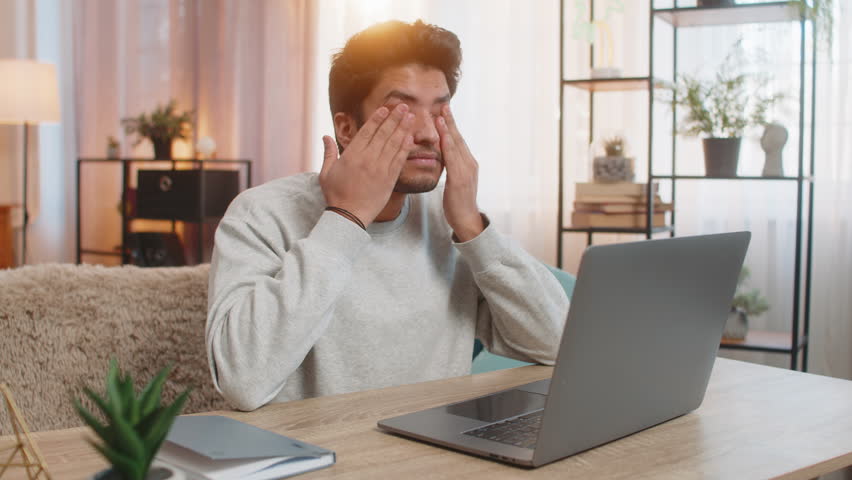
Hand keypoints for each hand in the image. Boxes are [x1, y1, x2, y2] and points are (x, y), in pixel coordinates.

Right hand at [320, 104, 414, 225]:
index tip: (386, 108)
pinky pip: (399, 159)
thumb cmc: (335, 195)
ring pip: (394, 144)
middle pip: (384, 133)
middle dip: (395, 118)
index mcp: (352, 155)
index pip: (367, 131)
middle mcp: (368, 159)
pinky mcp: (389, 179)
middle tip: (404, 106)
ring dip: (403, 128)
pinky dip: (405, 147)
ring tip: (410, 116)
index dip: (378, 118)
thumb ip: (328, 153)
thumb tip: (325, 136)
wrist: (349, 216)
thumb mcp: (326, 173)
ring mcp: (380, 169)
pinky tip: (410, 137)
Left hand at [436, 105, 483, 241]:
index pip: (458, 141)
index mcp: (467, 164)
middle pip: (459, 139)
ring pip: (456, 146)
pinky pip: (453, 159)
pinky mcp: (461, 179)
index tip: (444, 112)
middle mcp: (470, 164)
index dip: (451, 126)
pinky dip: (448, 146)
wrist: (466, 220)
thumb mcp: (454, 181)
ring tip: (441, 116)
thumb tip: (443, 156)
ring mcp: (467, 171)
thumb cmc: (457, 203)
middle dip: (450, 122)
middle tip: (444, 105)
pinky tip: (443, 138)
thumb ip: (451, 167)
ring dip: (448, 130)